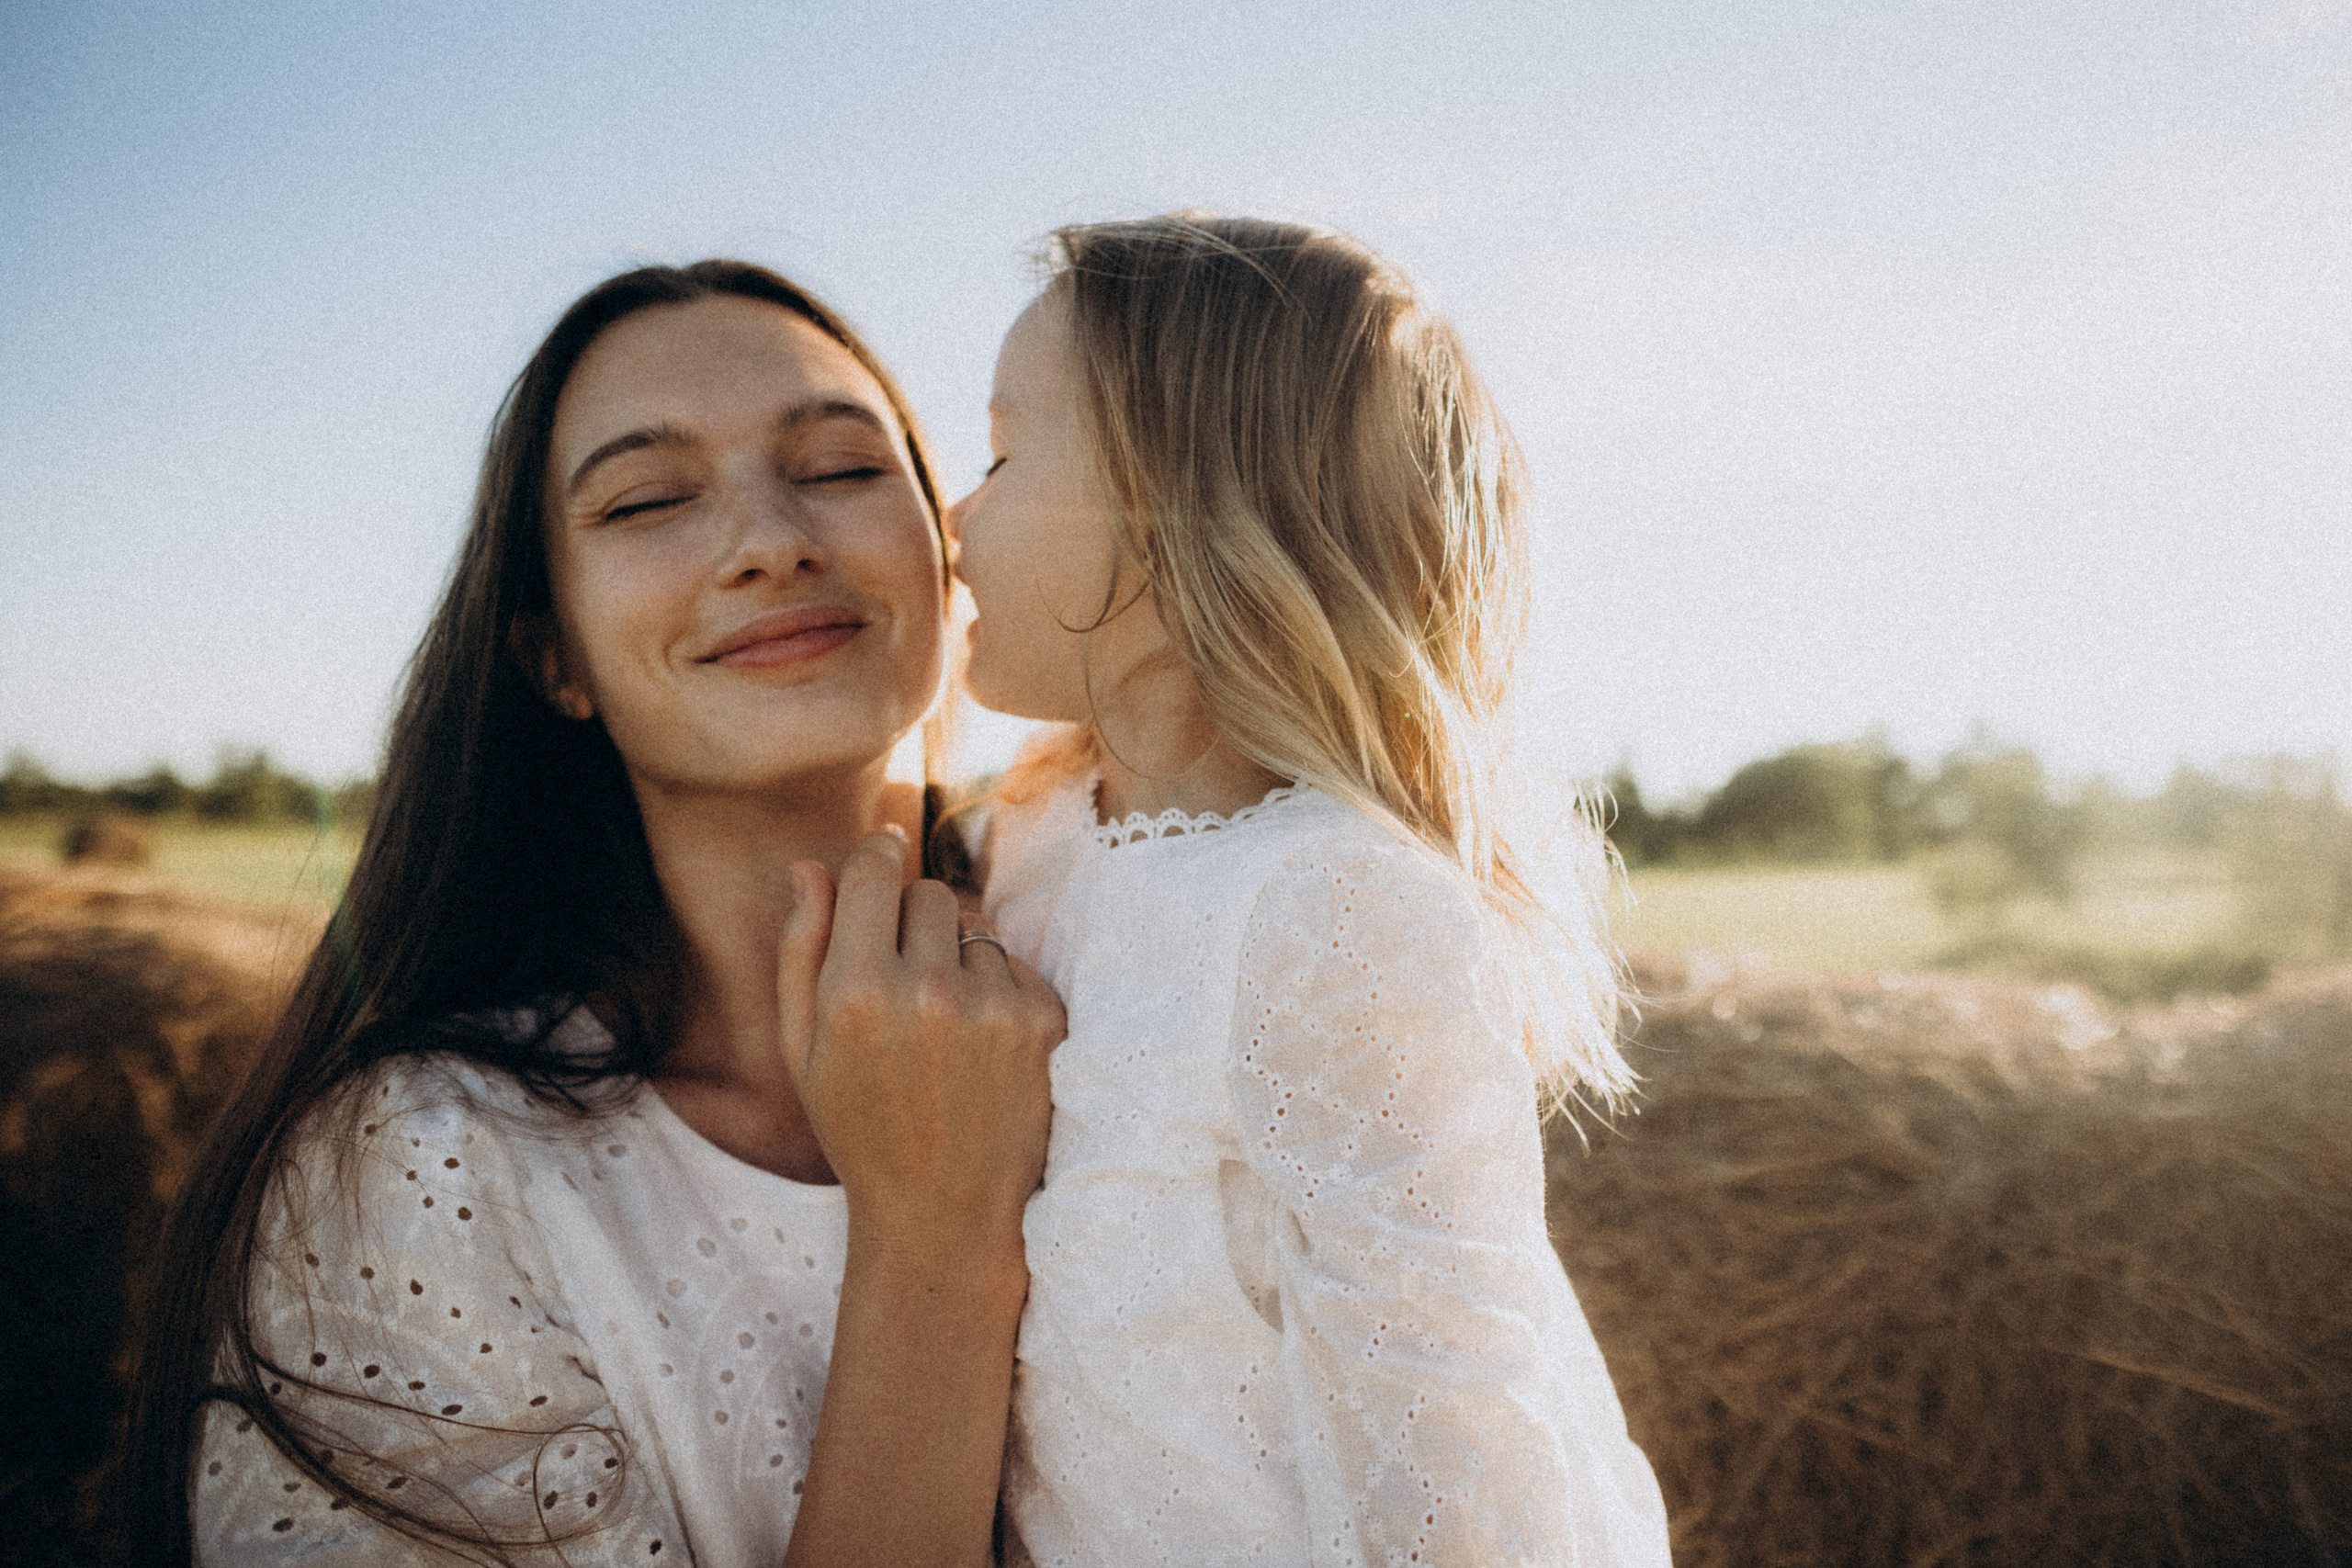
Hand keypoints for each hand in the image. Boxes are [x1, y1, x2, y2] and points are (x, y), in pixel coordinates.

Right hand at [776, 831, 1064, 1267]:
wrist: (943, 1214)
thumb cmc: (860, 1130)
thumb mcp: (804, 1050)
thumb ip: (801, 950)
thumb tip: (809, 866)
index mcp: (857, 991)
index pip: (877, 870)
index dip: (877, 856)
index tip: (882, 856)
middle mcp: (929, 990)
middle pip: (929, 893)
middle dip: (914, 920)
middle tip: (902, 977)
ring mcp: (993, 1007)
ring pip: (976, 927)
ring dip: (958, 958)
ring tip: (942, 1028)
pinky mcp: (1044, 1022)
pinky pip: (1016, 964)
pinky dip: (998, 991)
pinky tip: (979, 1047)